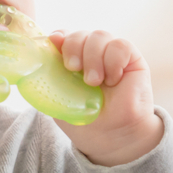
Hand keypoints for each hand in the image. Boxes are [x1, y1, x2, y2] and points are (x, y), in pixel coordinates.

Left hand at [49, 29, 161, 165]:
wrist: (113, 137)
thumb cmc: (88, 121)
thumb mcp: (60, 100)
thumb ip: (50, 79)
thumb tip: (40, 59)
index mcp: (74, 62)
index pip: (65, 36)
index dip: (59, 36)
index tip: (54, 42)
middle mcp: (92, 55)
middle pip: (80, 34)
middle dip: (73, 47)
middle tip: (73, 68)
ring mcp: (111, 55)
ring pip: (99, 36)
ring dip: (93, 58)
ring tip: (94, 82)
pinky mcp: (132, 59)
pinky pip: (121, 46)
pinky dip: (113, 61)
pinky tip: (113, 79)